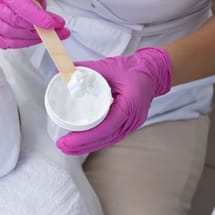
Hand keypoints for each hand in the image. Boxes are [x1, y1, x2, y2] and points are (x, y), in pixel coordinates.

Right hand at [0, 0, 69, 48]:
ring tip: (51, 34)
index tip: (51, 23)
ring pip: (12, 34)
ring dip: (34, 36)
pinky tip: (38, 38)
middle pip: (14, 21)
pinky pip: (10, 43)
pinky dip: (26, 42)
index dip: (34, 14)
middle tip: (57, 28)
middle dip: (38, 27)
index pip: (16, 2)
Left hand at [56, 47, 171, 154]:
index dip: (86, 136)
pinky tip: (82, 144)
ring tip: (67, 147)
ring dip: (87, 146)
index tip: (67, 140)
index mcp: (129, 104)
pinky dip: (96, 142)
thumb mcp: (108, 66)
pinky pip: (111, 137)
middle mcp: (132, 119)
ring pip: (108, 141)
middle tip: (61, 145)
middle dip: (82, 145)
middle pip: (105, 138)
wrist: (153, 72)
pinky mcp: (128, 125)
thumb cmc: (133, 69)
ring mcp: (131, 124)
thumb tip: (62, 70)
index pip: (106, 126)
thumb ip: (86, 68)